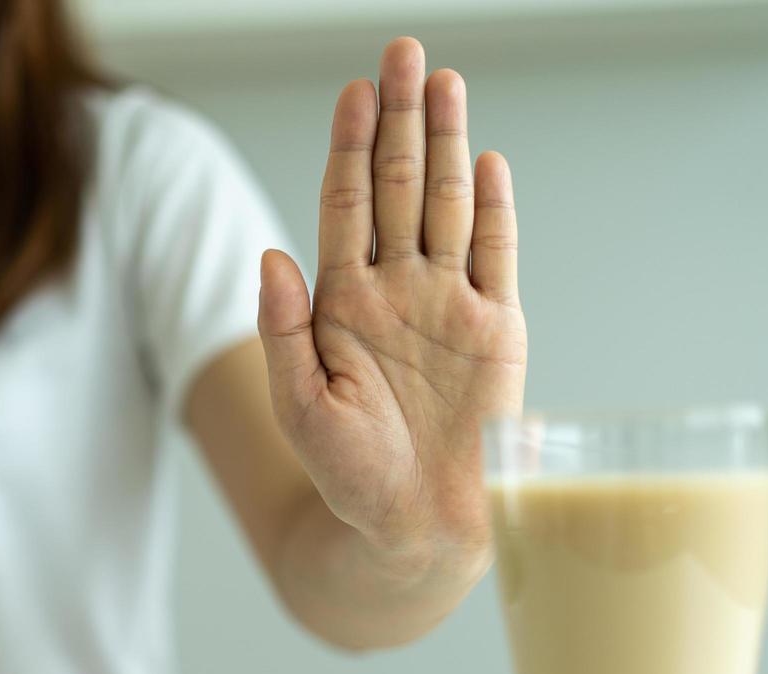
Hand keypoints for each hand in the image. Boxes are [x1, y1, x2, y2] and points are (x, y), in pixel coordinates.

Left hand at [257, 37, 525, 583]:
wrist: (414, 526)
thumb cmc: (349, 474)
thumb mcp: (300, 406)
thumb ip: (282, 332)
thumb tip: (269, 257)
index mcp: (342, 303)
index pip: (345, 206)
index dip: (349, 148)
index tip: (352, 93)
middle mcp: (395, 290)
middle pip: (398, 187)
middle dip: (398, 120)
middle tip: (402, 52)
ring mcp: (448, 304)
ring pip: (447, 206)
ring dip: (445, 144)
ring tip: (443, 82)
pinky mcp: (498, 329)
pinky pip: (496, 254)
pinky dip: (494, 208)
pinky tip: (486, 161)